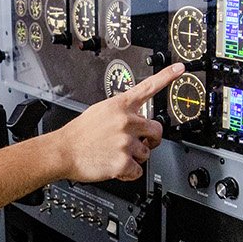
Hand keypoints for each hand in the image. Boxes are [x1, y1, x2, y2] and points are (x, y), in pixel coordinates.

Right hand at [53, 64, 183, 181]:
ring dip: (135, 157)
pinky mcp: (123, 161)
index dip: (167, 76)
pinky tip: (115, 167)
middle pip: (156, 130)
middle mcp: (126, 121)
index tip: (180, 68)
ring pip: (147, 153)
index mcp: (120, 106)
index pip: (148, 87)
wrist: (62, 152)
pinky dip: (128, 173)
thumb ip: (120, 112)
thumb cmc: (78, 134)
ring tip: (116, 154)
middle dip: (151, 140)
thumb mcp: (99, 111)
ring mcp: (126, 141)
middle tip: (140, 144)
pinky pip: (137, 171)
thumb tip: (134, 117)